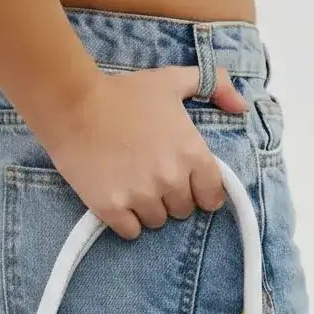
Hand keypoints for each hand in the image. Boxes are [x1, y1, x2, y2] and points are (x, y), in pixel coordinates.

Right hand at [36, 66, 247, 238]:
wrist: (73, 104)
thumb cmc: (124, 92)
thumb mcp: (173, 80)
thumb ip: (214, 85)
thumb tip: (241, 106)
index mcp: (192, 153)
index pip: (212, 197)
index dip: (198, 190)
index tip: (184, 181)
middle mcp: (171, 179)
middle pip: (182, 211)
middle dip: (170, 197)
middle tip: (150, 175)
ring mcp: (141, 197)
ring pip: (157, 222)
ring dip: (147, 209)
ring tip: (131, 183)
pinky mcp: (113, 209)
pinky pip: (131, 232)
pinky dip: (125, 221)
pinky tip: (116, 197)